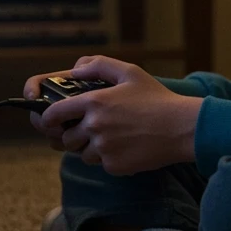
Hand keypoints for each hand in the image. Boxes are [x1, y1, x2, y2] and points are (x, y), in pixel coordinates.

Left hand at [23, 55, 202, 175]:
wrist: (181, 128)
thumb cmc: (157, 99)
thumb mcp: (130, 72)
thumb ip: (99, 65)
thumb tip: (74, 69)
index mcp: (94, 102)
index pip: (54, 114)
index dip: (48, 119)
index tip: (51, 121)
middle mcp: (95, 126)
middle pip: (66, 139)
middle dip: (74, 136)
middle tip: (92, 130)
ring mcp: (104, 148)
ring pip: (82, 154)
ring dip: (92, 148)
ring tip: (115, 137)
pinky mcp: (114, 165)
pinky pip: (101, 164)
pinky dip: (109, 158)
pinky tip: (127, 147)